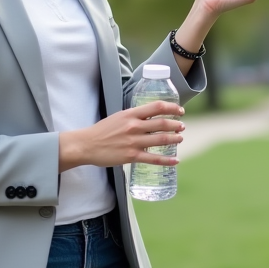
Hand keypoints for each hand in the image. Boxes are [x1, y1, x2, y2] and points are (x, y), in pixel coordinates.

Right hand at [59, 101, 184, 170]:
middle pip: (162, 123)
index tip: (180, 111)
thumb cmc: (102, 131)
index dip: (172, 108)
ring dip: (174, 139)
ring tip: (180, 138)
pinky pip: (153, 158)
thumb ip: (134, 116)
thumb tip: (150, 116)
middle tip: (182, 126)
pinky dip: (167, 160)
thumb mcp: (119, 117)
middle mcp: (134, 126)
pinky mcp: (131, 156)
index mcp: (130, 114)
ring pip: (161, 140)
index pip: (157, 107)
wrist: (86, 145)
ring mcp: (133, 142)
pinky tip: (176, 160)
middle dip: (176, 125)